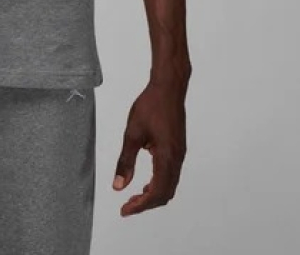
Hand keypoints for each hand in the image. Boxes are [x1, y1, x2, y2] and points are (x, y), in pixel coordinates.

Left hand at [112, 76, 186, 216]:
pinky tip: (147, 181)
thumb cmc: (150, 106)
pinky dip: (160, 184)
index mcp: (166, 157)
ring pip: (170, 185)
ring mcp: (180, 154)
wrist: (169, 88)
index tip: (124, 210)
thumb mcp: (132, 133)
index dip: (140, 206)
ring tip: (135, 197)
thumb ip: (125, 161)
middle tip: (127, 206)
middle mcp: (177, 159)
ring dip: (154, 195)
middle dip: (146, 204)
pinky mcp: (178, 148)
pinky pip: (172, 174)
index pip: (156, 192)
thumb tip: (118, 186)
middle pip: (165, 193)